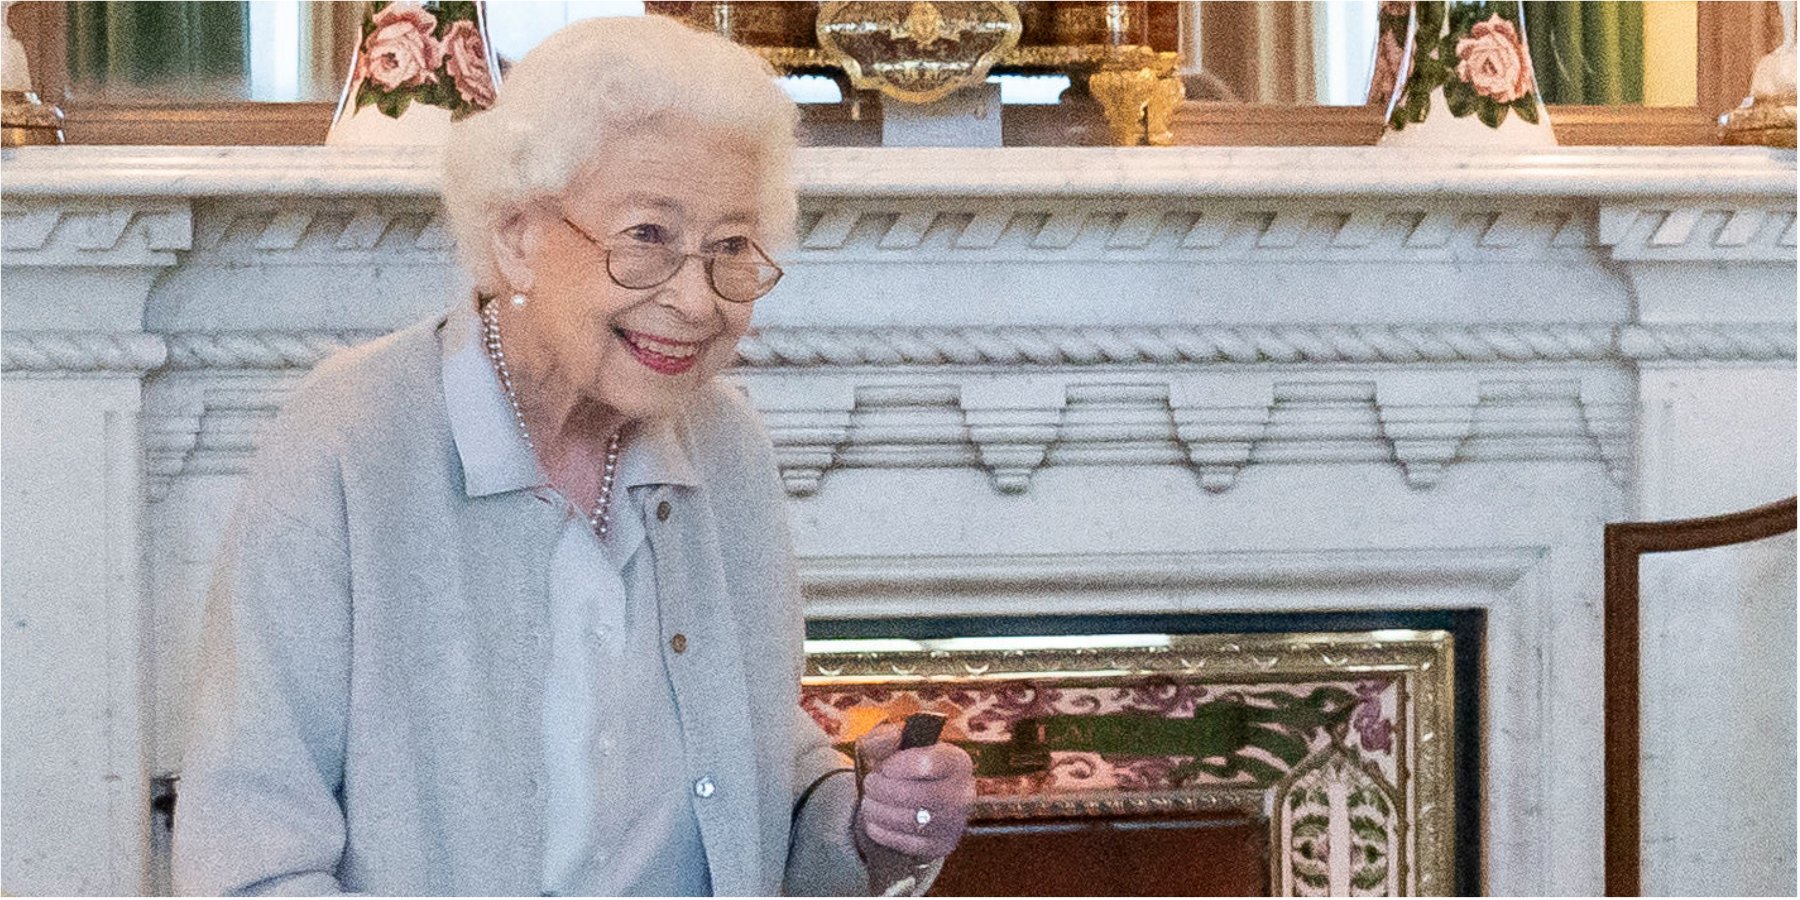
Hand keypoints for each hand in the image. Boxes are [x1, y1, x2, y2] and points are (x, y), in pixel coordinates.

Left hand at [852, 722, 976, 862]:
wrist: (916, 801)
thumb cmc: (905, 768)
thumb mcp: (893, 746)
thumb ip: (885, 737)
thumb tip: (891, 735)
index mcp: (957, 761)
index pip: (928, 764)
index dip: (898, 765)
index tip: (885, 766)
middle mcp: (963, 793)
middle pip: (917, 795)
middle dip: (883, 789)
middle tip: (870, 784)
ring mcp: (955, 822)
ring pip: (910, 821)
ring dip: (879, 811)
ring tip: (868, 802)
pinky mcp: (942, 846)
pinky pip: (908, 843)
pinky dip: (883, 832)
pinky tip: (874, 821)